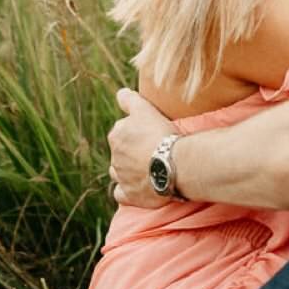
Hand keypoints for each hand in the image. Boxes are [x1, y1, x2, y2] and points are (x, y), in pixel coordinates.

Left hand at [107, 88, 177, 206]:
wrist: (174, 164)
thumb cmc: (161, 134)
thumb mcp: (145, 109)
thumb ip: (130, 100)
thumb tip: (120, 93)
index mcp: (116, 135)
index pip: (121, 132)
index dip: (136, 133)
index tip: (150, 134)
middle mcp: (115, 157)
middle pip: (120, 153)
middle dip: (131, 152)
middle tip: (152, 151)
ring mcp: (121, 177)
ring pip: (119, 172)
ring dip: (128, 170)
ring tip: (146, 169)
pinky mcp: (129, 195)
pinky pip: (121, 194)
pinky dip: (127, 191)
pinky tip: (138, 187)